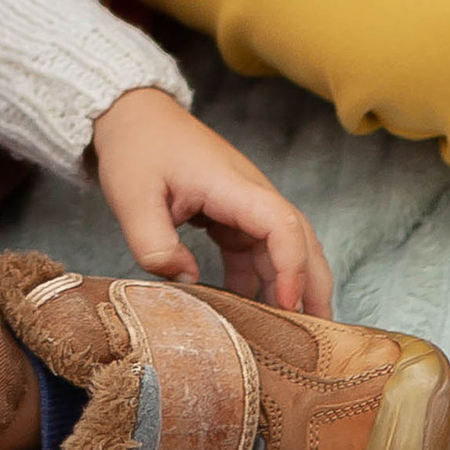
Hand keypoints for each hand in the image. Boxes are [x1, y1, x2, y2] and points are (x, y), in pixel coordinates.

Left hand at [91, 85, 333, 316]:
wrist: (132, 113)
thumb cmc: (136, 147)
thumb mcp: (132, 198)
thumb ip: (154, 246)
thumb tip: (188, 283)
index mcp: (232, 185)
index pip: (282, 224)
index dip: (291, 266)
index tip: (286, 304)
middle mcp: (249, 193)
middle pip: (299, 239)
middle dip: (312, 285)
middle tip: (318, 335)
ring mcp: (243, 203)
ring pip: (282, 248)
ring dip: (290, 286)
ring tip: (293, 335)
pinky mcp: (231, 212)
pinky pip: (255, 250)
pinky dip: (259, 280)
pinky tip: (251, 311)